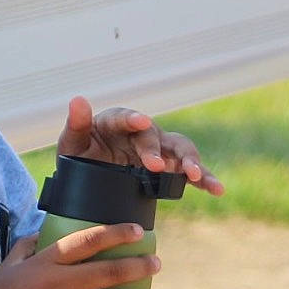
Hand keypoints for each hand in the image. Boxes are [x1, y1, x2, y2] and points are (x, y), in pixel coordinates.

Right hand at [0, 230, 160, 288]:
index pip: (89, 240)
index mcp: (47, 262)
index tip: (138, 231)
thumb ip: (27, 246)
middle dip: (139, 267)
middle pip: (110, 271)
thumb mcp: (9, 265)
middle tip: (155, 265)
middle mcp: (60, 284)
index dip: (116, 233)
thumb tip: (41, 232)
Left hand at [55, 97, 225, 193]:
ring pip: (179, 149)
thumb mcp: (72, 145)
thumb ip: (76, 124)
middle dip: (157, 150)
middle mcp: (142, 132)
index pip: (125, 117)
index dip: (134, 119)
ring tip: (196, 176)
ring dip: (189, 161)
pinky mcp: (170, 167)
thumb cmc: (81, 156)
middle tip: (155, 167)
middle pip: (155, 135)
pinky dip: (205, 179)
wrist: (92, 178)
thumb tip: (78, 99)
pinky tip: (217, 189)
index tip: (141, 122)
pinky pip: (190, 172)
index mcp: (117, 122)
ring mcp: (159, 149)